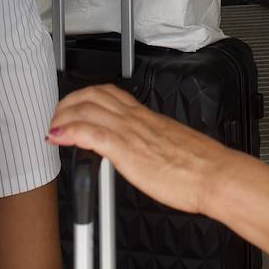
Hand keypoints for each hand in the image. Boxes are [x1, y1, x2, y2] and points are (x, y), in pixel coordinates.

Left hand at [47, 85, 232, 215]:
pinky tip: (58, 136)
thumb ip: (154, 144)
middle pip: (93, 95)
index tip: (72, 110)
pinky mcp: (128, 151)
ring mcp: (131, 133)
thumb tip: (146, 152)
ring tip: (52, 128)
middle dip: (67, 104)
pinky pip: (93, 133)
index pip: (110, 94)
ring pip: (88, 108)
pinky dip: (70, 131)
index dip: (84, 98)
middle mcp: (137, 120)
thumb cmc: (202, 167)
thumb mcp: (173, 147)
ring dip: (63, 116)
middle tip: (56, 120)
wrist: (216, 175)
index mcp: (147, 118)